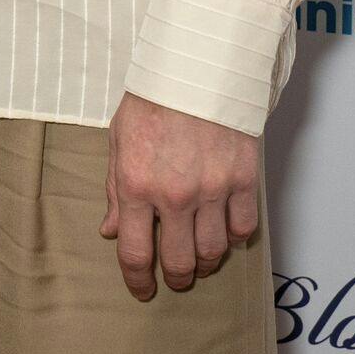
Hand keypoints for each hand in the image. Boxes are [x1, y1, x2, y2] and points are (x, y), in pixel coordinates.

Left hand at [101, 92, 259, 298]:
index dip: (137, 280)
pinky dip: (234, 237)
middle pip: (179, 262)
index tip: (142, 289)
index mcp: (135, 183)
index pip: (135, 253)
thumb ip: (113, 187)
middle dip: (176, 277)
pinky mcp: (243, 179)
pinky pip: (243, 228)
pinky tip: (225, 230)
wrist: (197, 64)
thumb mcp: (118, 137)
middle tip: (176, 276)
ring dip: (206, 263)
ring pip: (213, 252)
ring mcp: (212, 189)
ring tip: (200, 258)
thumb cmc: (152, 96)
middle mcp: (174, 194)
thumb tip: (110, 231)